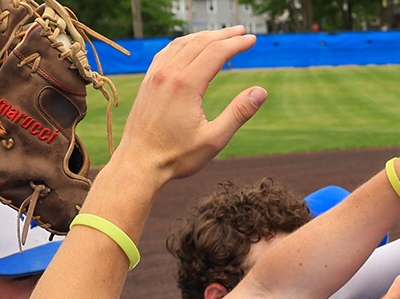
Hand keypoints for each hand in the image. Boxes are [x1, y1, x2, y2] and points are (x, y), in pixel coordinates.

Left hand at [107, 28, 265, 186]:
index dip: (237, 44)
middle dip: (224, 35)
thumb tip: (261, 92)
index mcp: (186, 85)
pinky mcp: (148, 82)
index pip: (216, 52)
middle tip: (243, 32)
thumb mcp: (214, 139)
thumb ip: (238, 113)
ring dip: (204, 36)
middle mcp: (168, 74)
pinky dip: (184, 43)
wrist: (138, 163)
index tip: (253, 40)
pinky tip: (190, 46)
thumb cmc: (176, 156)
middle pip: (201, 42)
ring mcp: (155, 76)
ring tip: (221, 35)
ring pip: (182, 44)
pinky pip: (167, 52)